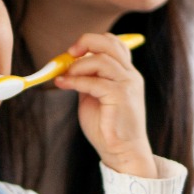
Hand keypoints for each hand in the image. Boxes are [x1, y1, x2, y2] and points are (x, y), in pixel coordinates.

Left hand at [54, 33, 155, 177]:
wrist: (122, 152)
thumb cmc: (107, 127)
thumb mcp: (95, 96)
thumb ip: (88, 79)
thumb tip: (70, 65)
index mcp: (126, 74)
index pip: (115, 43)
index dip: (93, 41)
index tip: (74, 51)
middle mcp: (130, 75)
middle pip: (110, 43)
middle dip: (87, 42)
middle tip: (69, 53)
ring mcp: (128, 85)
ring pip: (101, 60)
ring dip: (78, 66)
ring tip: (65, 76)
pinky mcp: (121, 97)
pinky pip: (94, 82)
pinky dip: (75, 81)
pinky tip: (63, 84)